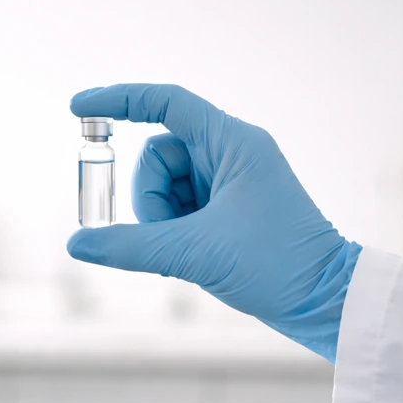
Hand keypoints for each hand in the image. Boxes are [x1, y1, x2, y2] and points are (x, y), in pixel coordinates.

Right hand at [67, 83, 360, 362]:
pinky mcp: (225, 209)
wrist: (325, 302)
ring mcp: (228, 182)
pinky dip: (170, 230)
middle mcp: (231, 154)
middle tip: (167, 234)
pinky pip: (177, 206)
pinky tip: (190, 255)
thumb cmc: (278, 267)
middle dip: (149, 197)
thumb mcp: (195, 253)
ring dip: (160, 218)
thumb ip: (129, 246)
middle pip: (157, 155)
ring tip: (188, 250)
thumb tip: (77, 244)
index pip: (166, 103)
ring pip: (164, 185)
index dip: (118, 100)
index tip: (77, 108)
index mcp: (234, 143)